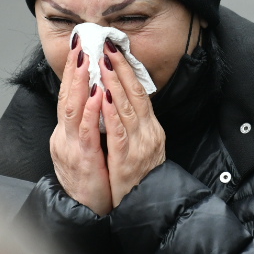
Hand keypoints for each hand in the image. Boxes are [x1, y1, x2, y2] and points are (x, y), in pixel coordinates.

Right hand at [50, 37, 113, 215]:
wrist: (88, 213)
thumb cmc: (91, 182)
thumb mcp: (87, 151)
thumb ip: (87, 128)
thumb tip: (95, 103)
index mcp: (67, 134)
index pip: (67, 97)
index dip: (72, 72)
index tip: (79, 48)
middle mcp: (65, 138)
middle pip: (66, 97)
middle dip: (73, 69)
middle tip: (80, 44)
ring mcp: (71, 149)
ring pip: (72, 110)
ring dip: (79, 83)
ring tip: (86, 60)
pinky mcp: (83, 160)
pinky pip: (85, 132)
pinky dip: (89, 112)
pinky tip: (95, 95)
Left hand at [97, 39, 165, 206]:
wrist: (146, 206)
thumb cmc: (139, 178)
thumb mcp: (141, 146)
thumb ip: (134, 125)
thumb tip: (122, 101)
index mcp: (151, 128)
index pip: (140, 93)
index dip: (127, 70)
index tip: (115, 50)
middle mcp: (149, 133)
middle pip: (135, 94)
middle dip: (120, 69)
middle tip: (107, 46)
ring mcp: (140, 146)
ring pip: (127, 108)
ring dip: (114, 84)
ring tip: (102, 63)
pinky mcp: (128, 160)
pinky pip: (119, 133)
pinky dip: (111, 114)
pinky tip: (103, 98)